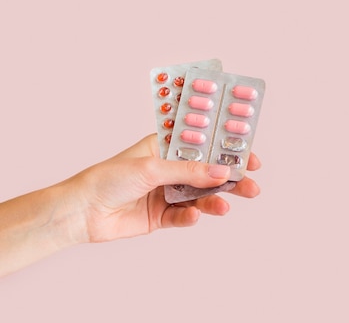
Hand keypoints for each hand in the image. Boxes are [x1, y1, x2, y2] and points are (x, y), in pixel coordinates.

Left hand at [66, 134, 260, 241]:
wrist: (82, 212)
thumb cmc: (109, 178)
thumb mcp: (152, 168)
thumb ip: (189, 172)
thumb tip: (222, 172)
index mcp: (166, 148)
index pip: (204, 146)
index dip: (227, 151)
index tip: (249, 157)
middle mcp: (170, 169)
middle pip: (208, 173)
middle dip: (230, 179)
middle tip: (251, 185)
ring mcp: (167, 193)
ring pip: (200, 196)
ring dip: (215, 200)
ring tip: (224, 207)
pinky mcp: (162, 216)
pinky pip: (184, 216)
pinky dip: (191, 217)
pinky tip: (193, 217)